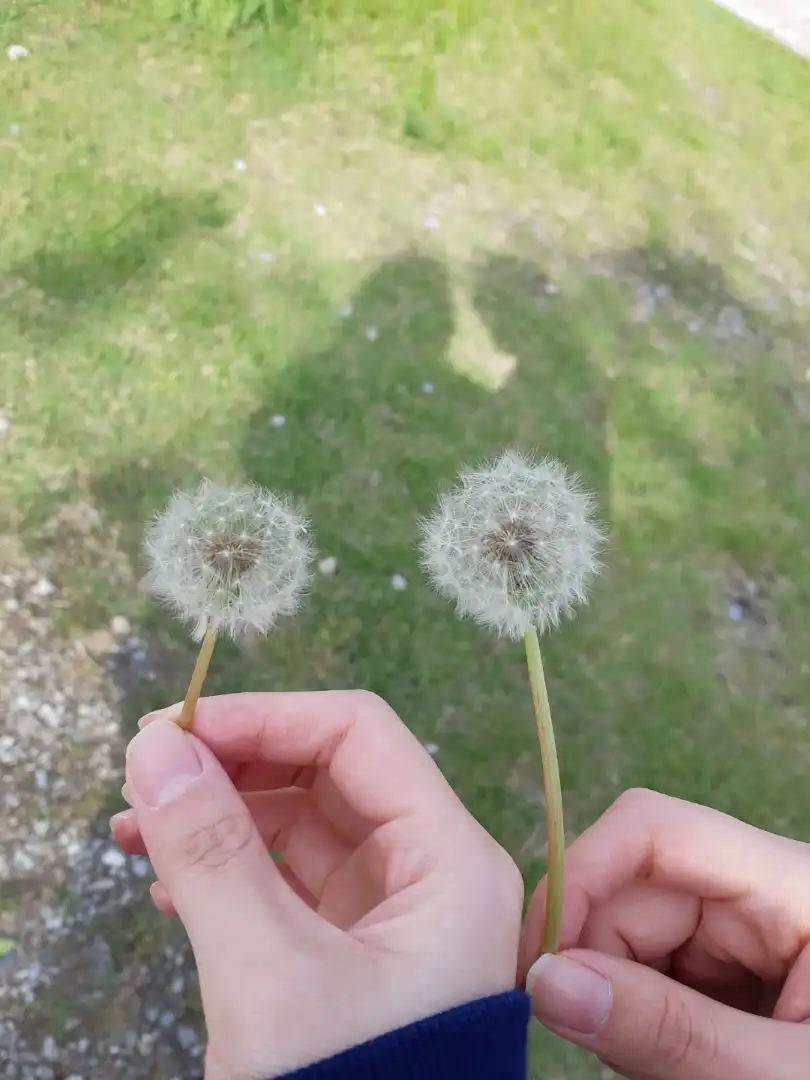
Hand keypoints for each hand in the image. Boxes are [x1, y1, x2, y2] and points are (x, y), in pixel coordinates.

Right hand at [112, 691, 522, 1079]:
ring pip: (301, 827)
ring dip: (221, 816)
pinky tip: (168, 882)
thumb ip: (212, 854)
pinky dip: (229, 870)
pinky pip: (287, 883)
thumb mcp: (269, 977)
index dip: (266, 717)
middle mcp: (432, 874)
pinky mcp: (352, 957)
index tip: (173, 730)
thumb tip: (158, 748)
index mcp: (451, 859)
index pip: (359, 736)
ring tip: (135, 829)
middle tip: (146, 776)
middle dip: (235, 766)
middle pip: (328, 774)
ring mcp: (392, 917)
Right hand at [521, 789, 809, 1079]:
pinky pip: (661, 973)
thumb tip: (543, 981)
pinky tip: (667, 1063)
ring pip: (637, 934)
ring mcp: (752, 935)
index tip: (539, 963)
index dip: (582, 875)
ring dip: (618, 996)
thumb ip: (667, 1032)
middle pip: (637, 887)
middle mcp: (764, 893)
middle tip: (591, 1046)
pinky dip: (641, 1017)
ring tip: (648, 1068)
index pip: (656, 830)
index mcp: (792, 885)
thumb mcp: (777, 1078)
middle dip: (596, 958)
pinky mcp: (742, 974)